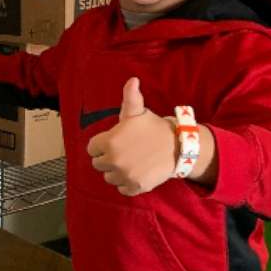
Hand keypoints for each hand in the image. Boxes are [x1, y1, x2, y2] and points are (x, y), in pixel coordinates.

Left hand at [87, 77, 176, 196]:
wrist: (178, 147)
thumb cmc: (154, 128)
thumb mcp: (139, 112)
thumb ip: (130, 98)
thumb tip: (132, 80)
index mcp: (108, 141)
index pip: (91, 148)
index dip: (101, 145)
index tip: (113, 142)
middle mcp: (113, 160)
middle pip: (98, 164)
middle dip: (108, 158)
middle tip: (124, 152)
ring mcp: (124, 175)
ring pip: (109, 178)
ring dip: (116, 172)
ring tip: (130, 162)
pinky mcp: (134, 187)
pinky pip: (121, 189)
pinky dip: (126, 184)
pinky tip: (136, 173)